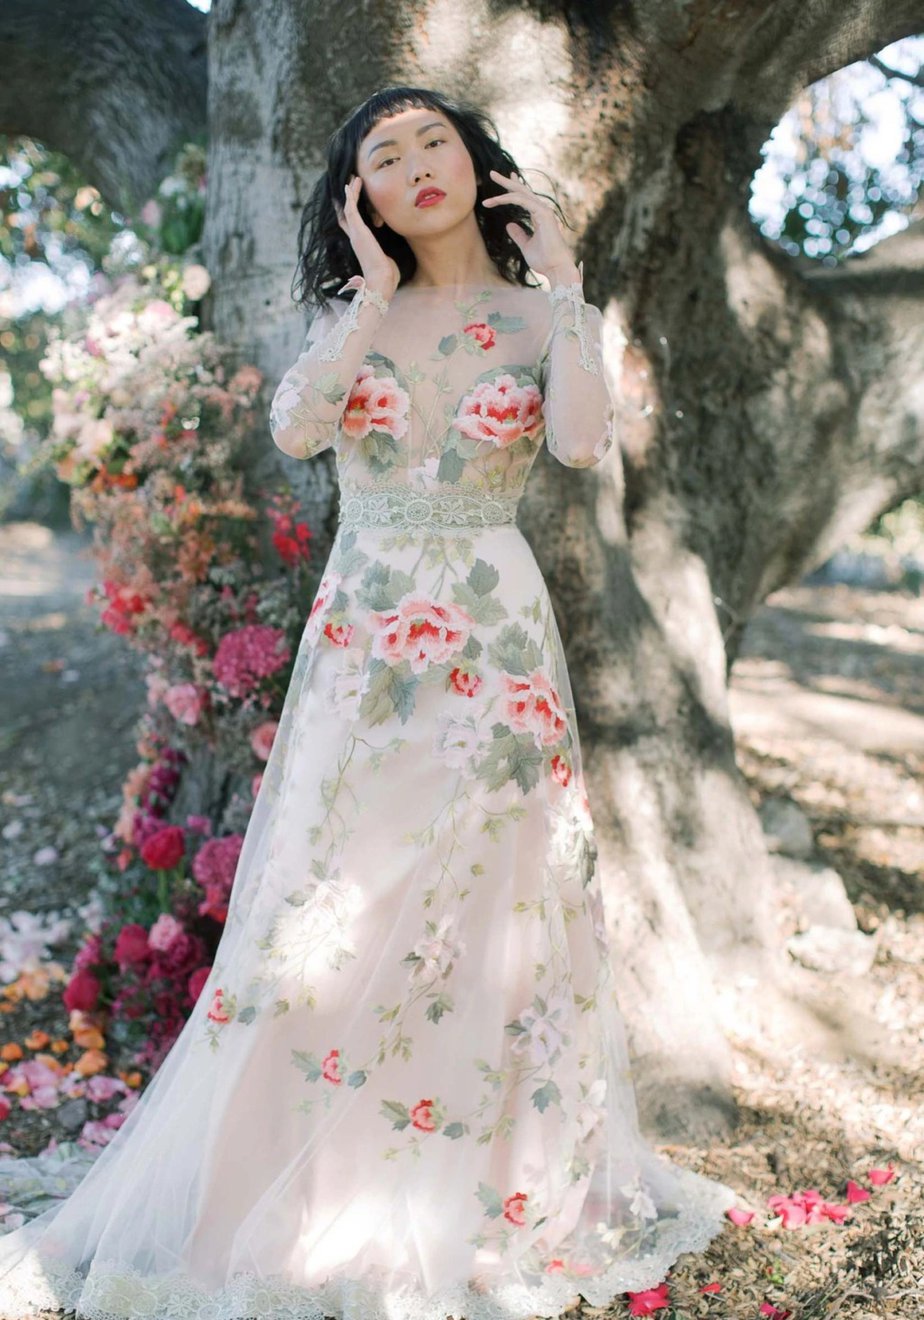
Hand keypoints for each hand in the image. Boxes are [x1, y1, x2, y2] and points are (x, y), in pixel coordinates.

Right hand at [334, 176, 399, 296]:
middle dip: (346, 199)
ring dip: (350, 192)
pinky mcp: (358, 231)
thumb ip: (389, 252)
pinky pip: (351, 208)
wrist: (381, 281)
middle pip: (345, 214)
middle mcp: (355, 238)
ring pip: (347, 208)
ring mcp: (355, 234)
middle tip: (348, 184)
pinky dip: (351, 195)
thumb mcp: (388, 260)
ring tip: (352, 179)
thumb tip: (400, 251)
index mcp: (361, 244)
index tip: (352, 199)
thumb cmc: (387, 275)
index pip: (351, 224)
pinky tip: (352, 184)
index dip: (350, 211)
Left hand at [481, 169, 579, 281]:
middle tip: (492, 173)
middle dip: (507, 182)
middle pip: (522, 191)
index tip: (507, 179)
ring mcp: (544, 210)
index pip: (526, 198)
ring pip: (520, 194)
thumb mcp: (526, 247)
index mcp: (539, 217)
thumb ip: (518, 235)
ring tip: (488, 190)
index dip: (515, 188)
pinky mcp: (543, 213)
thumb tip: (509, 225)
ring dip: (503, 190)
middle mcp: (542, 211)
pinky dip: (507, 199)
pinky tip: (495, 201)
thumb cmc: (544, 261)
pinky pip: (522, 200)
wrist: (556, 269)